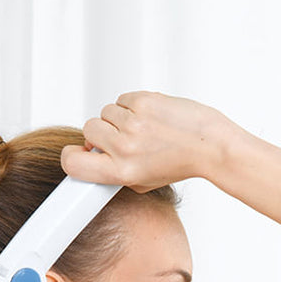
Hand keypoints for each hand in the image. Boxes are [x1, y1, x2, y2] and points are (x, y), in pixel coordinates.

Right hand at [60, 89, 232, 191]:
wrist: (210, 145)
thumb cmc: (179, 163)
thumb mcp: (143, 182)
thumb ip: (115, 173)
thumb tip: (90, 157)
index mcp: (121, 172)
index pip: (73, 163)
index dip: (70, 156)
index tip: (78, 153)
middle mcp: (124, 148)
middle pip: (88, 129)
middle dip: (101, 132)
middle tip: (122, 139)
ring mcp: (134, 123)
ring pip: (106, 112)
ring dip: (119, 117)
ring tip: (143, 128)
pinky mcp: (144, 101)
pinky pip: (122, 99)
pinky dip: (132, 105)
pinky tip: (150, 116)